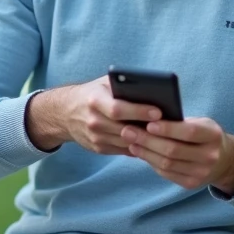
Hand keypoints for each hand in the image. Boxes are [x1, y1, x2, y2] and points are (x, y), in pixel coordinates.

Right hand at [26, 77, 163, 154]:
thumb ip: (123, 85)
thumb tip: (152, 91)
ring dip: (146, 141)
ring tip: (166, 136)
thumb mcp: (104, 83)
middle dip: (147, 129)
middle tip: (169, 128)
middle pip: (124, 129)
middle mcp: (93, 120)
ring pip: (126, 142)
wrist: (64, 113)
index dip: (139, 111)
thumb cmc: (93, 93)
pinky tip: (153, 142)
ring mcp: (95, 137)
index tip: (159, 111)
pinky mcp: (98, 148)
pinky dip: (138, 147)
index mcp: (94, 100)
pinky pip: (123, 150)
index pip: (118, 109)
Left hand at [121, 118, 233, 193]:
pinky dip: (151, 162)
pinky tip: (141, 153)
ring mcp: (201, 173)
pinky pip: (166, 174)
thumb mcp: (201, 123)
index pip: (188, 132)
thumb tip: (147, 117)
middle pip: (173, 150)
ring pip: (166, 164)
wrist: (224, 160)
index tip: (147, 123)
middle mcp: (209, 156)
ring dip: (145, 152)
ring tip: (130, 142)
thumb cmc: (205, 135)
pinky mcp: (191, 184)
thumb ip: (180, 121)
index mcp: (213, 135)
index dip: (167, 128)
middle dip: (147, 140)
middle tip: (127, 131)